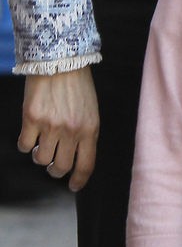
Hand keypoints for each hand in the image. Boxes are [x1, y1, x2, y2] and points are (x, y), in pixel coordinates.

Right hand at [19, 67, 99, 190]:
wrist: (59, 60)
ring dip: (40, 156)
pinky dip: (26, 145)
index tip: (73, 186)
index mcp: (90, 130)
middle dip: (56, 171)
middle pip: (61, 167)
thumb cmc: (77, 86)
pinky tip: (30, 136)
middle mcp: (71, 131)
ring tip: (42, 145)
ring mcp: (50, 125)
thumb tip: (76, 157)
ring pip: (41, 158)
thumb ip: (85, 134)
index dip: (79, 180)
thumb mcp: (91, 112)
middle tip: (52, 166)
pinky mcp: (31, 118)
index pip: (86, 165)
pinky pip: (25, 145)